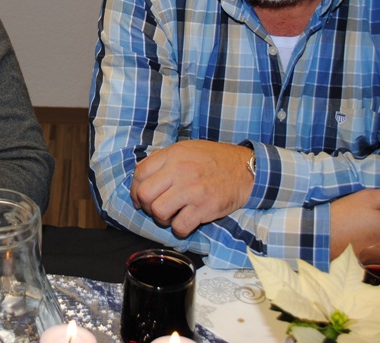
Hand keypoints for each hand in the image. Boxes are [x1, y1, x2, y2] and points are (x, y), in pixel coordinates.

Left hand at [130, 140, 254, 237]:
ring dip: (161, 218)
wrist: (245, 169)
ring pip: (158, 211)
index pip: (139, 173)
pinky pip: (180, 226)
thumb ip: (164, 159)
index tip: (139, 197)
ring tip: (170, 215)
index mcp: (173, 155)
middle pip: (145, 194)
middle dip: (145, 205)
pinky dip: (179, 229)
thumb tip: (142, 174)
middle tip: (154, 208)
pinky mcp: (204, 208)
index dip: (134, 189)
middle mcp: (179, 171)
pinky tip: (185, 222)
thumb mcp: (186, 149)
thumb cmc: (214, 159)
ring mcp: (192, 191)